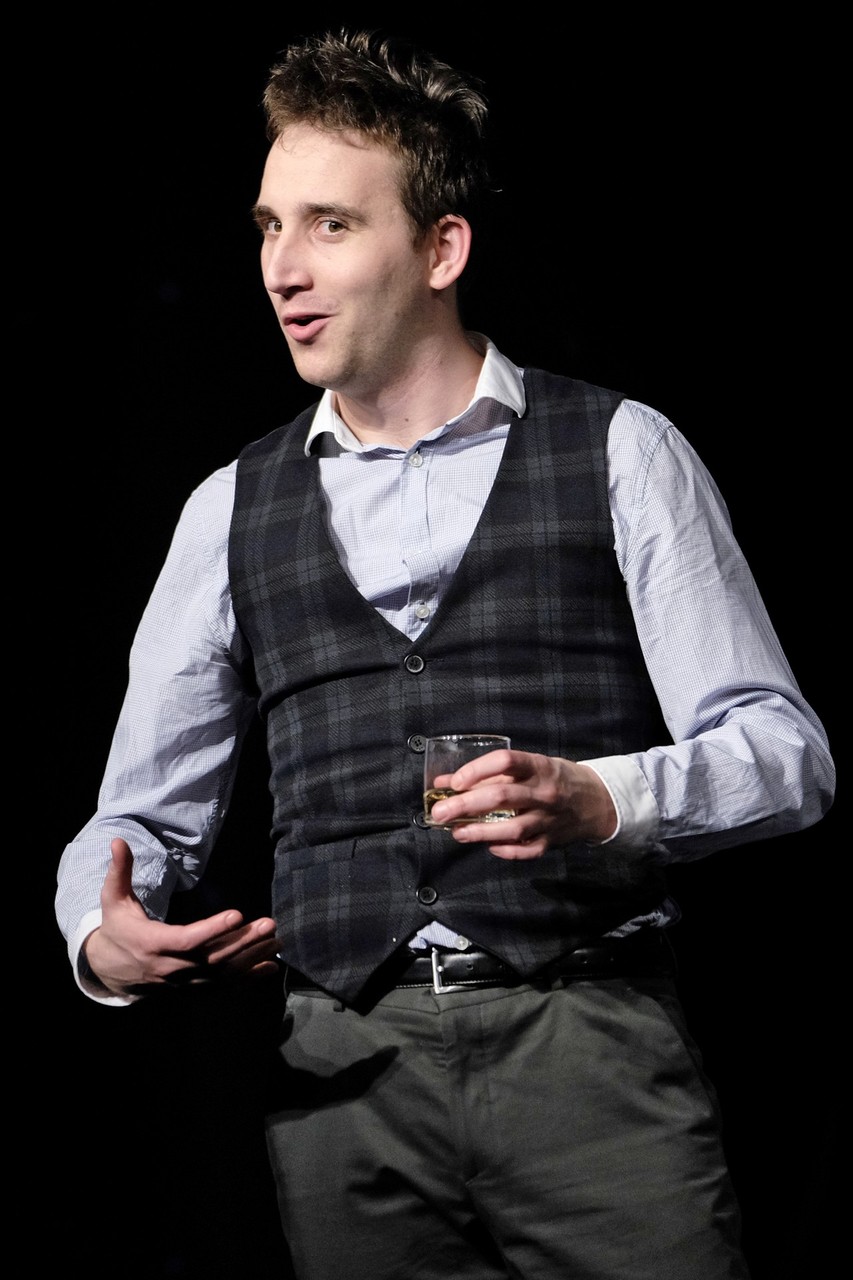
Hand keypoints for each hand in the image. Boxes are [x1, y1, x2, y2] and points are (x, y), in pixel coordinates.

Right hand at [83, 838, 280, 995]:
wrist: (110, 970)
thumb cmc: (117, 928)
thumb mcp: (113, 899)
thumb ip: (119, 871)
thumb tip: (118, 841)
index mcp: (151, 944)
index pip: (186, 940)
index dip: (212, 930)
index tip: (237, 914)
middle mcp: (169, 968)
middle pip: (211, 959)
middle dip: (242, 942)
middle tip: (269, 924)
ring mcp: (182, 983)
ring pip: (221, 975)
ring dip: (251, 959)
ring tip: (276, 942)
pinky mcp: (191, 990)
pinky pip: (222, 988)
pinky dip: (248, 979)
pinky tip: (270, 968)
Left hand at [428, 749, 616, 860]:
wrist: (597, 801)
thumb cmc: (555, 778)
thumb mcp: (530, 767)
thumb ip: (490, 774)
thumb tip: (444, 783)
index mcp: (540, 767)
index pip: (505, 762)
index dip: (477, 770)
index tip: (455, 782)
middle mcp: (545, 792)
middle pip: (502, 796)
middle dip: (466, 804)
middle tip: (439, 812)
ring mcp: (549, 819)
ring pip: (512, 828)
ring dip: (480, 831)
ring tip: (456, 832)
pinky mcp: (552, 841)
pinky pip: (526, 850)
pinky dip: (506, 850)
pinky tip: (487, 846)